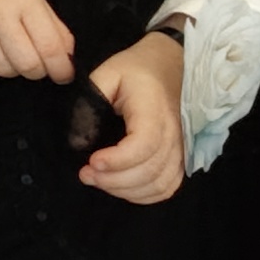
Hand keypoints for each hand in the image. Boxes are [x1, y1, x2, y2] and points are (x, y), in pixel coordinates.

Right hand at [0, 0, 74, 83]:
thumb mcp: (34, 0)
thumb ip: (55, 30)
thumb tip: (67, 62)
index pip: (49, 46)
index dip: (60, 69)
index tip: (62, 75)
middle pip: (26, 63)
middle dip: (36, 70)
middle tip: (33, 63)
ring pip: (2, 69)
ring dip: (10, 69)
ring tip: (7, 53)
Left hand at [78, 33, 186, 202]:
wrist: (170, 64)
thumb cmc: (136, 69)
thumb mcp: (107, 73)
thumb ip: (89, 103)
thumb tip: (78, 141)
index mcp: (154, 109)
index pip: (144, 144)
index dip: (117, 160)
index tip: (91, 162)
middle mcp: (174, 133)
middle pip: (150, 170)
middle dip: (113, 180)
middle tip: (85, 174)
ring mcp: (182, 148)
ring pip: (159, 183)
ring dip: (126, 190)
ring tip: (98, 180)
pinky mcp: (182, 158)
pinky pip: (168, 187)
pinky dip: (144, 195)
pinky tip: (121, 187)